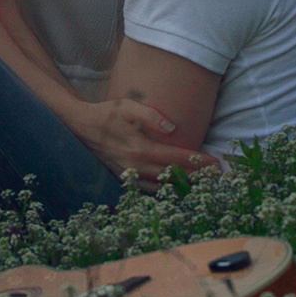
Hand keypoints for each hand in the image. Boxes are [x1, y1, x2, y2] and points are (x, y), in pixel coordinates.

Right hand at [63, 98, 206, 185]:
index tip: (214, 163)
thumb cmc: (106, 113)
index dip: (197, 162)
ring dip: (180, 187)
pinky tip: (173, 189)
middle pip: (172, 177)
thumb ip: (152, 116)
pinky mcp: (122, 178)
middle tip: (214, 178)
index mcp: (140, 148)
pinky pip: (146, 189)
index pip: (175, 158)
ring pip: (159, 187)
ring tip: (199, 185)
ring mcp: (128, 174)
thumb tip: (173, 128)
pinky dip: (162, 191)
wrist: (81, 126)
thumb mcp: (128, 106)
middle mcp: (135, 165)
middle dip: (195, 177)